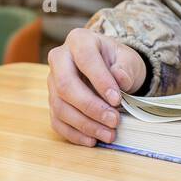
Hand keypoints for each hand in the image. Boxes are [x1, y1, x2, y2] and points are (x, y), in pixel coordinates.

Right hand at [47, 27, 146, 146]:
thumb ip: (126, 67)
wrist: (109, 70)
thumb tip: (120, 78)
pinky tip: (92, 140)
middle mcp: (60, 59)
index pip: (85, 59)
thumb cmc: (117, 62)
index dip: (100, 81)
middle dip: (90, 107)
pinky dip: (74, 134)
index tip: (117, 100)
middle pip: (65, 85)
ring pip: (60, 106)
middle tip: (114, 121)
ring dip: (85, 124)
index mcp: (79, 40)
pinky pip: (57, 121)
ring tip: (109, 134)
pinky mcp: (52, 102)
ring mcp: (52, 82)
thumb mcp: (128, 59)